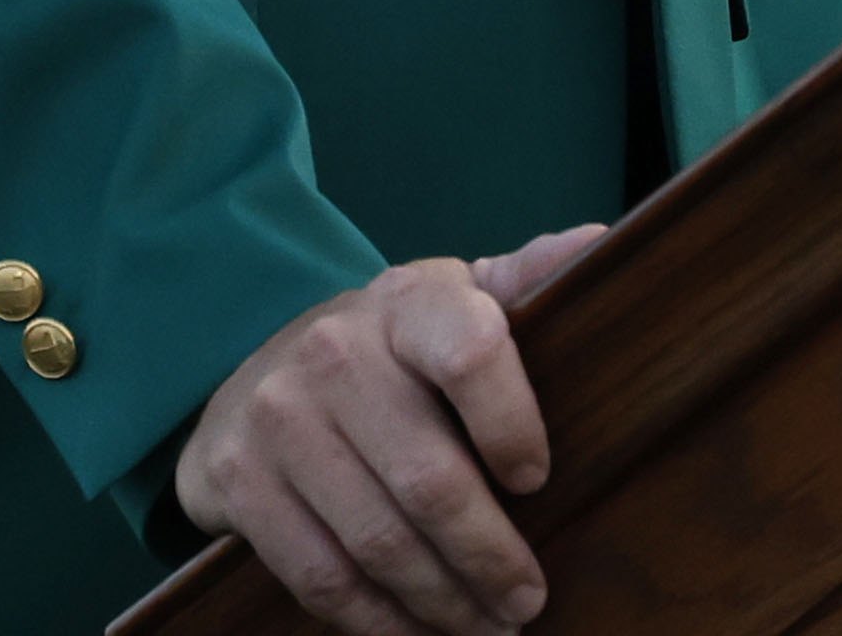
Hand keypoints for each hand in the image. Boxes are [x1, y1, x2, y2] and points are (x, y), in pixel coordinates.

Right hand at [179, 227, 605, 634]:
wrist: (258, 366)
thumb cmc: (392, 348)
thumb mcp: (455, 300)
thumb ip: (527, 279)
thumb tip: (602, 246)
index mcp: (407, 303)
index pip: (471, 352)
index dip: (513, 424)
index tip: (539, 480)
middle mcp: (336, 351)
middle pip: (429, 479)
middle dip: (490, 558)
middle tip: (529, 601)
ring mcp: (280, 417)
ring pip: (378, 541)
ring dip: (443, 603)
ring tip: (488, 628)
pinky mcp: (239, 481)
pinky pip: (319, 576)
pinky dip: (378, 622)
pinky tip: (417, 632)